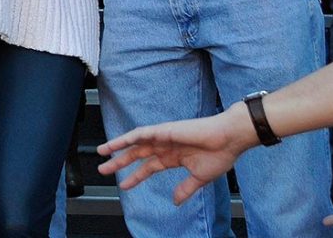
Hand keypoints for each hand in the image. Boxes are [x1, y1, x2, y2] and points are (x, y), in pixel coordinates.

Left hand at [97, 102, 257, 204]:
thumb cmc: (220, 154)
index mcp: (173, 157)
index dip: (135, 177)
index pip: (148, 168)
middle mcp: (165, 146)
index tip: (124, 186)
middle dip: (120, 162)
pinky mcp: (166, 130)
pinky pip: (143, 132)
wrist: (230, 139)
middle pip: (137, 155)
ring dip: (118, 146)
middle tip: (103, 169)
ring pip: (135, 142)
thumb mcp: (199, 178)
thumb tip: (175, 201)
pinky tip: (120, 142)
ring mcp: (164, 137)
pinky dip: (130, 137)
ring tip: (102, 152)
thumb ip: (185, 189)